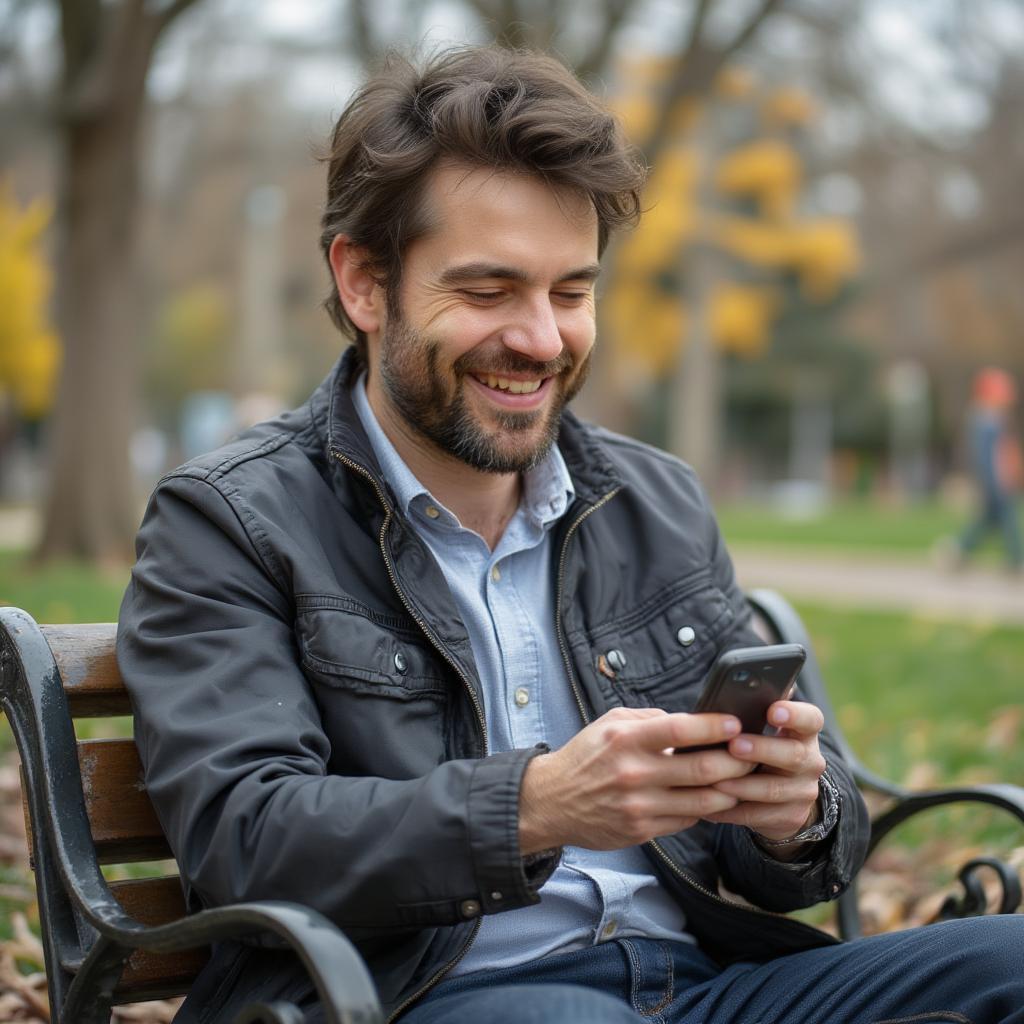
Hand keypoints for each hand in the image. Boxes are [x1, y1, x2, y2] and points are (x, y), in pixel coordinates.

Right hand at [519, 707, 753, 853]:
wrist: (552, 801)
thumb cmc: (586, 756)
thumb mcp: (610, 724)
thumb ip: (650, 719)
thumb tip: (691, 721)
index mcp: (626, 739)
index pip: (680, 730)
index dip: (714, 726)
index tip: (736, 724)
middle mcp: (634, 773)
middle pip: (702, 768)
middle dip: (736, 761)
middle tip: (752, 754)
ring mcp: (639, 806)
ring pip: (702, 800)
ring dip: (729, 790)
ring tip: (741, 779)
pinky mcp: (642, 830)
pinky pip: (686, 820)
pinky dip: (703, 808)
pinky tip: (710, 798)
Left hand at [703, 700, 826, 844]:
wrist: (782, 796)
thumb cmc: (761, 747)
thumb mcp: (763, 729)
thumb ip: (753, 712)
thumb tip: (732, 689)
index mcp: (804, 732)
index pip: (811, 718)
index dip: (794, 714)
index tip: (773, 711)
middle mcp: (810, 761)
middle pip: (793, 754)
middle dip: (762, 749)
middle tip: (734, 745)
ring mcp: (803, 790)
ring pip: (774, 789)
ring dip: (743, 785)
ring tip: (716, 781)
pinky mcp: (791, 816)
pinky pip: (759, 815)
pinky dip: (732, 810)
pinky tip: (709, 806)